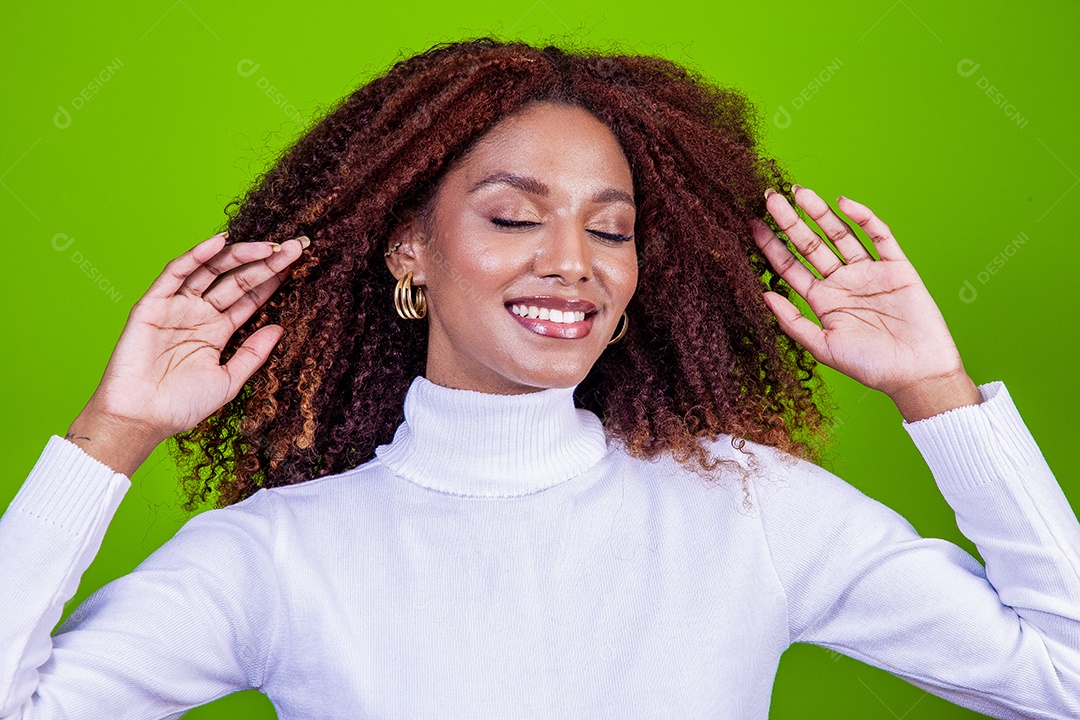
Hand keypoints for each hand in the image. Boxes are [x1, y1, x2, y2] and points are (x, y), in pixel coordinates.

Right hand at [66, 232, 306, 473]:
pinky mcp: (152, 305)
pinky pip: (175, 273)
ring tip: (269, 245)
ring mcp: (176, 306)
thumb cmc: (181, 405)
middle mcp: (199, 313)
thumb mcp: (229, 380)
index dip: (272, 280)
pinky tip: (219, 241)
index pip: (250, 297)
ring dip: (239, 255)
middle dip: (265, 263)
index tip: (298, 264)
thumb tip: (279, 328)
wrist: (141, 419)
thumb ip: (253, 354)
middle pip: (237, 280)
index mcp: (217, 330)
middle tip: (294, 248)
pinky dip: (196, 255)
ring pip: (211, 270)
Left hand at [752, 186, 980, 421]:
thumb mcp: (823, 347)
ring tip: (799, 192)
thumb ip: (793, 322)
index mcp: (822, 300)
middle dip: (790, 221)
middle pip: (811, 244)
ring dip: (820, 213)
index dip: (771, 245)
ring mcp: (869, 272)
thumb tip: (764, 295)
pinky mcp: (896, 267)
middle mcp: (842, 282)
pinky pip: (878, 236)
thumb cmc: (870, 366)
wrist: (917, 374)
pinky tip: (842, 203)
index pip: (790, 266)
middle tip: (770, 197)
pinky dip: (862, 218)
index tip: (752, 224)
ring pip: (840, 234)